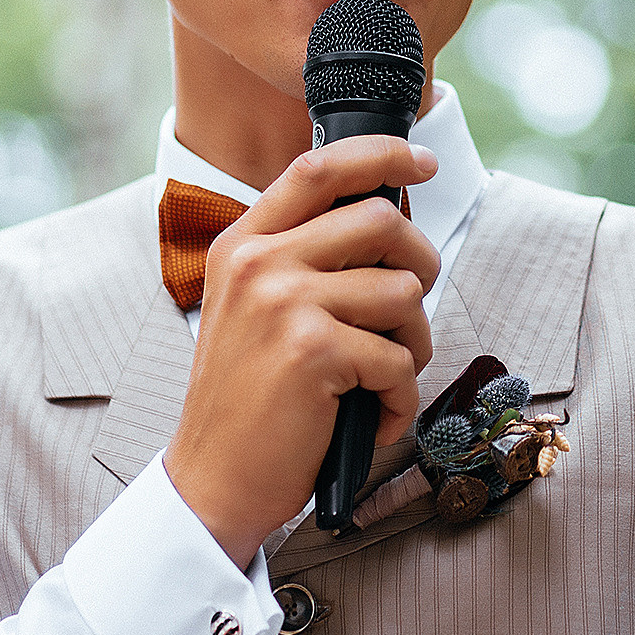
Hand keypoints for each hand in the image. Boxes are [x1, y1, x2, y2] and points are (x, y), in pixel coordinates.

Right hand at [165, 136, 440, 565]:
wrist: (214, 479)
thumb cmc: (252, 399)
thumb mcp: (257, 309)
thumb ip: (306, 259)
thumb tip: (391, 221)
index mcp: (243, 244)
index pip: (318, 168)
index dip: (381, 154)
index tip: (421, 160)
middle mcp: (259, 263)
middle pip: (381, 221)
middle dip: (420, 264)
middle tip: (409, 309)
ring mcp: (283, 304)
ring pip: (403, 292)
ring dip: (413, 342)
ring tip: (382, 376)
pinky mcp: (312, 351)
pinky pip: (399, 358)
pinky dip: (401, 397)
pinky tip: (373, 416)